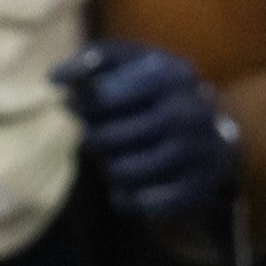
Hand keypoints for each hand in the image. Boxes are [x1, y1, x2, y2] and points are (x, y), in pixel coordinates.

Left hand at [52, 40, 241, 225]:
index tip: (72, 105)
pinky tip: (126, 187)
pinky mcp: (202, 187)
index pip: (103, 97)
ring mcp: (202, 152)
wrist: (210, 130)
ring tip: (113, 159)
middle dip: (92, 139)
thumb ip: (91, 62)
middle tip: (94, 136)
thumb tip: (54, 78)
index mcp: (172, 74)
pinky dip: (125, 198)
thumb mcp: (128, 64)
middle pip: (108, 138)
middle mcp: (192, 112)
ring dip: (107, 168)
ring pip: (121, 172)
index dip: (80, 105)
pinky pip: (143, 203)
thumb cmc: (152, 91)